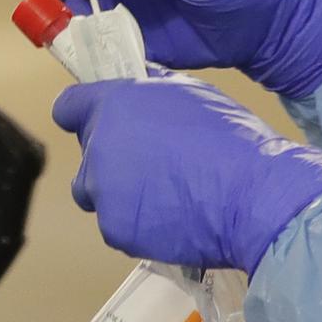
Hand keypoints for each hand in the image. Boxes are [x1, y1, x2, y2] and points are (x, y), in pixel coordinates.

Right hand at [29, 0, 321, 97]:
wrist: (268, 22)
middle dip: (56, 5)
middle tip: (62, 32)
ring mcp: (122, 1)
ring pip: (76, 15)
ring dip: (73, 33)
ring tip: (90, 48)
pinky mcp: (130, 36)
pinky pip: (97, 45)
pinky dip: (92, 55)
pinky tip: (102, 62)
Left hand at [53, 72, 321, 272]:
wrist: (253, 196)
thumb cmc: (231, 140)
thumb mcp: (191, 93)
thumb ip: (151, 94)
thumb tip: (137, 92)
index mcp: (114, 106)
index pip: (68, 107)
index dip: (83, 114)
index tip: (99, 122)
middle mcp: (99, 148)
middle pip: (87, 154)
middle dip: (111, 158)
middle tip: (153, 164)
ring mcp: (103, 192)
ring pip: (97, 193)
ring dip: (119, 193)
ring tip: (164, 194)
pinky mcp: (115, 229)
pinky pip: (117, 224)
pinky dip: (138, 223)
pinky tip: (172, 218)